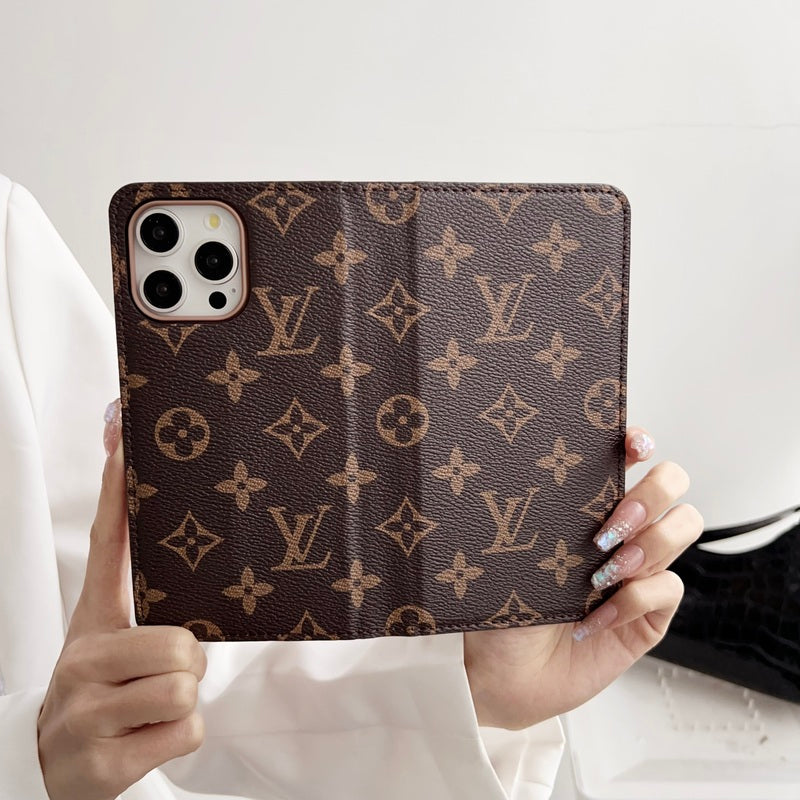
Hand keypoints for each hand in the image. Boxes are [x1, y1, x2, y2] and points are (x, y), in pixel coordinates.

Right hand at [37, 400, 206, 799]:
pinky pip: (186, 731)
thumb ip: (142, 609)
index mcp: (91, 624)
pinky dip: (180, 738)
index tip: (123, 440)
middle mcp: (82, 660)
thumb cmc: (102, 698)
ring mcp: (87, 714)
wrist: (55, 775)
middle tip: (163, 677)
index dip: (117, 494)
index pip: (105, 546)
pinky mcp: (103, 763)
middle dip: (188, 665)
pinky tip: (146, 741)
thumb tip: (172, 568)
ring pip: (185, 686)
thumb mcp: (111, 648)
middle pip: (181, 644)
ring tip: (151, 710)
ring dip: (184, 704)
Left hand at [463, 428, 702, 729]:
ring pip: (683, 527)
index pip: (626, 457)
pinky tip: (596, 618)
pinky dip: (635, 600)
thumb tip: (542, 464)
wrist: (500, 673)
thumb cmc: (499, 605)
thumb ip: (540, 510)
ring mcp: (637, 570)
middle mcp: (617, 531)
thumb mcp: (514, 548)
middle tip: (612, 526)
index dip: (638, 442)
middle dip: (652, 494)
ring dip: (650, 544)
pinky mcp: (648, 614)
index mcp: (583, 506)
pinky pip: (669, 589)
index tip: (633, 444)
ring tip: (604, 573)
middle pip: (672, 482)